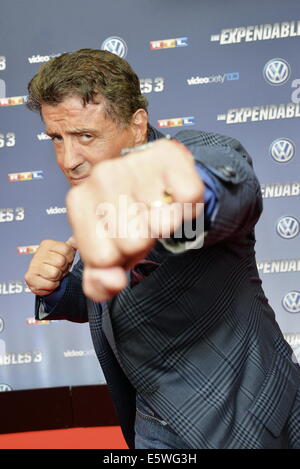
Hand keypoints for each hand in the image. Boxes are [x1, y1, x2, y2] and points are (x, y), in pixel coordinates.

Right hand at [24, 238, 75, 295]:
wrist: (43, 279)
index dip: (69, 258)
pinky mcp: (30, 278)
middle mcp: (39, 253)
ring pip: (54, 274)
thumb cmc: (56, 265)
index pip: (66, 249)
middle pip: (61, 261)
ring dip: (57, 278)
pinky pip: (49, 284)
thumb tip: (77, 238)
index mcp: (47, 244)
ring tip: (53, 276)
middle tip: (59, 269)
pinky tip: (48, 281)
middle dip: (63, 269)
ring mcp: (33, 265)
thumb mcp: (66, 253)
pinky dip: (52, 286)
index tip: (65, 260)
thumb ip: (73, 244)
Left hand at [66, 138, 203, 301]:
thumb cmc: (129, 220)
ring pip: (161, 224)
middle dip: (143, 242)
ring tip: (157, 210)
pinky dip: (189, 208)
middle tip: (142, 225)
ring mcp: (133, 163)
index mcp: (79, 202)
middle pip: (132, 243)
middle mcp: (101, 175)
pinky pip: (188, 199)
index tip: (120, 242)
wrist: (156, 182)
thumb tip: (112, 282)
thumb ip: (100, 281)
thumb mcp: (110, 254)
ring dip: (167, 225)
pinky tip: (175, 199)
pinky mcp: (167, 156)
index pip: (102, 258)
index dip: (118, 259)